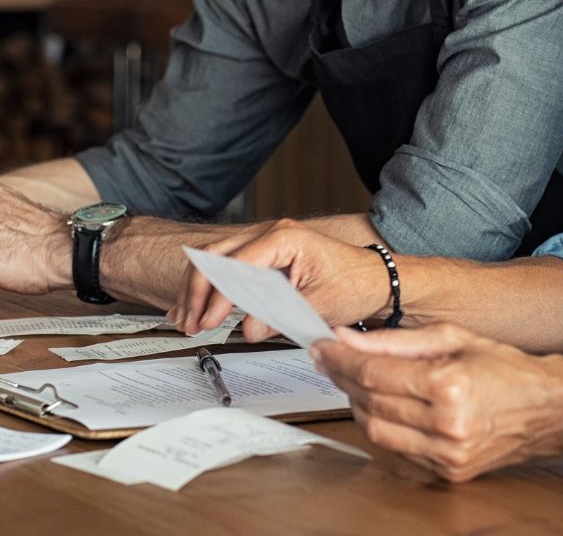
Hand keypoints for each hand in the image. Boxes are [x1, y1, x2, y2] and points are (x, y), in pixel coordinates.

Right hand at [169, 219, 388, 340]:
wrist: (375, 279)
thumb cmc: (356, 284)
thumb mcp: (321, 305)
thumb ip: (282, 316)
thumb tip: (248, 328)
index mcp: (284, 238)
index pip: (236, 265)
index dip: (217, 296)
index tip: (209, 321)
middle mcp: (268, 233)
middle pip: (213, 256)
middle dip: (196, 292)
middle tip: (191, 322)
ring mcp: (262, 242)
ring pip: (211, 260)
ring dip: (196, 290)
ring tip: (186, 319)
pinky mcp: (260, 256)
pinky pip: (223, 266)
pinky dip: (206, 287)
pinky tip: (192, 305)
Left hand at [312, 324, 562, 481]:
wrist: (548, 408)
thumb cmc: (503, 368)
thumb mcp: (450, 337)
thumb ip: (392, 340)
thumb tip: (345, 338)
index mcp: (448, 385)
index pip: (373, 373)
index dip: (339, 359)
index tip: (321, 347)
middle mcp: (447, 424)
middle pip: (368, 401)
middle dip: (341, 378)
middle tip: (329, 360)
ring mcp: (447, 453)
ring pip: (375, 430)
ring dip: (356, 404)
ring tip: (353, 381)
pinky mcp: (448, 471)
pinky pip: (395, 450)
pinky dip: (380, 426)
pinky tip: (379, 406)